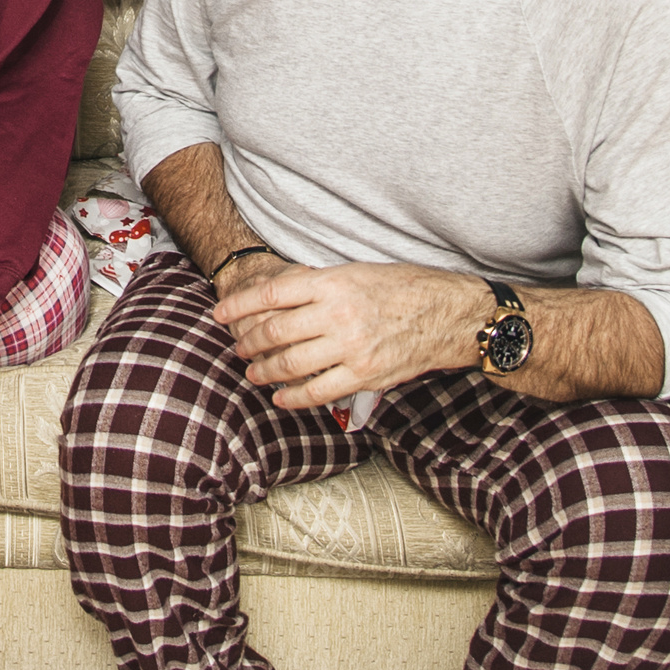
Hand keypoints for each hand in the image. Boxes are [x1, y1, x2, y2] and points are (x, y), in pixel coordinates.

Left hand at [210, 262, 485, 408]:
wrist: (449, 315)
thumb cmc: (402, 289)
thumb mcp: (356, 272)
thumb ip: (317, 287)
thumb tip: (276, 299)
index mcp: (332, 283)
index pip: (270, 294)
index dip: (238, 306)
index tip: (219, 315)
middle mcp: (338, 314)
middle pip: (273, 332)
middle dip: (248, 342)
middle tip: (238, 348)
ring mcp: (351, 347)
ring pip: (289, 364)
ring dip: (264, 371)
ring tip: (252, 373)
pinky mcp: (365, 375)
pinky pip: (317, 392)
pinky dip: (292, 397)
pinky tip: (280, 397)